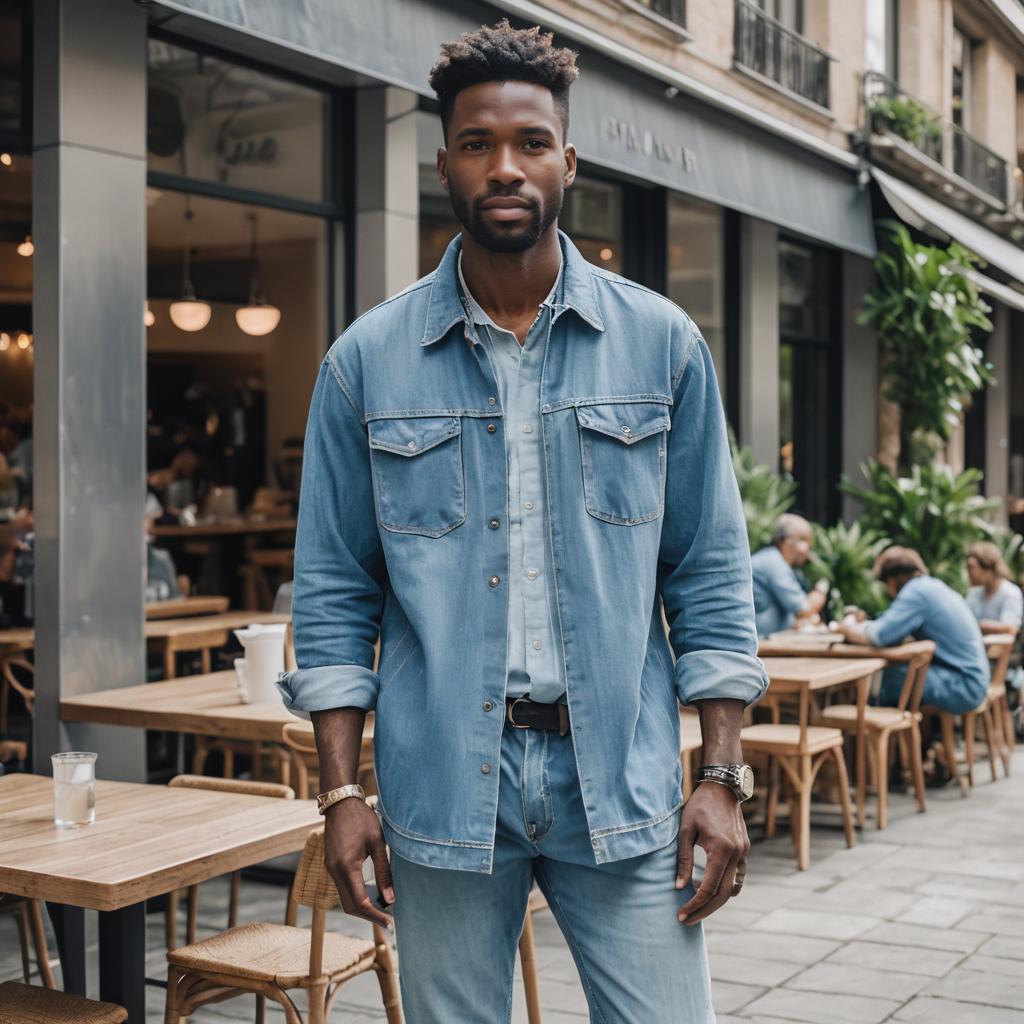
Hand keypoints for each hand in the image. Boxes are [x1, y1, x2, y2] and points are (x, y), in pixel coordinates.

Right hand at [323, 798, 393, 925]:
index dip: (375, 915)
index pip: (360, 902)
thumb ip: (384, 871)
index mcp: (346, 867)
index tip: (390, 922)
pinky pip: (342, 887)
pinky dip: (356, 895)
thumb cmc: (361, 818)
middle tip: (388, 919)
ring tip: (382, 907)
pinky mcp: (331, 864)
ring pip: (344, 898)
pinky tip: (371, 893)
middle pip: (349, 906)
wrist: (340, 802)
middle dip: (368, 916)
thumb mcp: (378, 842)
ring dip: (361, 907)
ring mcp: (330, 868)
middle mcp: (334, 871)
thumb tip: (390, 898)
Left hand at [676, 781, 748, 925]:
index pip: (707, 888)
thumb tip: (678, 887)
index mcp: (721, 849)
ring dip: (716, 902)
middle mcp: (736, 854)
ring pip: (733, 888)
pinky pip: (738, 877)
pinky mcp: (744, 850)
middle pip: (722, 895)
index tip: (681, 914)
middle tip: (687, 920)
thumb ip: (683, 859)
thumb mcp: (685, 830)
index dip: (694, 905)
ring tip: (698, 909)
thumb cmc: (699, 806)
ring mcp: (743, 853)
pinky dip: (728, 888)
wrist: (722, 787)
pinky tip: (714, 893)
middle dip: (704, 910)